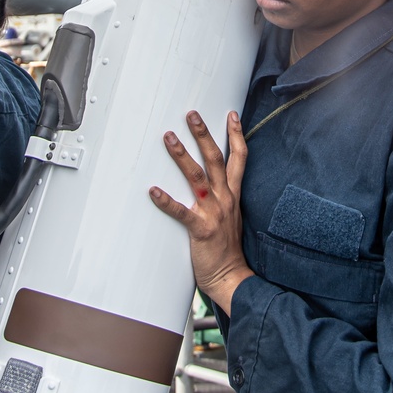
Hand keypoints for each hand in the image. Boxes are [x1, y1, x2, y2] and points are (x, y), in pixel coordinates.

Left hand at [150, 110, 252, 314]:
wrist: (231, 277)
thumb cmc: (227, 248)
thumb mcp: (232, 215)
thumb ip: (223, 196)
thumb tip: (211, 181)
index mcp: (233, 195)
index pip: (239, 159)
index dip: (236, 135)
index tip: (232, 115)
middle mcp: (225, 199)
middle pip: (217, 160)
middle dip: (204, 135)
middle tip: (192, 115)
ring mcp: (213, 213)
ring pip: (198, 178)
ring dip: (182, 156)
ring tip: (169, 138)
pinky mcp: (200, 230)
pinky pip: (181, 213)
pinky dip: (167, 201)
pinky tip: (153, 191)